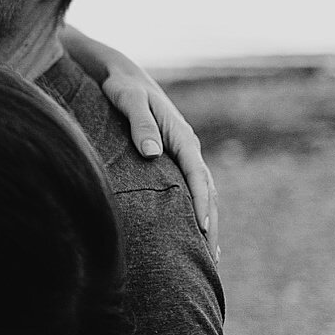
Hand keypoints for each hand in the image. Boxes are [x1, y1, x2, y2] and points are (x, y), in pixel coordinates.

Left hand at [101, 69, 219, 263]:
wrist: (123, 76)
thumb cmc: (123, 88)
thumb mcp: (129, 102)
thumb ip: (139, 125)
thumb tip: (152, 153)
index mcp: (182, 137)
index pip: (198, 176)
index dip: (201, 204)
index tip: (201, 230)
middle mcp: (188, 146)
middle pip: (207, 191)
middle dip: (211, 224)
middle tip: (211, 259)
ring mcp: (183, 153)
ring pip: (203, 193)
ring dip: (209, 222)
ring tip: (210, 256)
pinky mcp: (173, 158)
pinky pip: (192, 189)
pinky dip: (198, 211)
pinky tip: (196, 233)